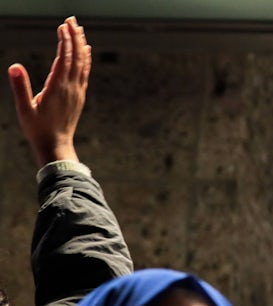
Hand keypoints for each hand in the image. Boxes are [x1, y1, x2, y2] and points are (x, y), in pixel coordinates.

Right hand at [7, 16, 90, 166]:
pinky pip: (85, 73)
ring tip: (79, 29)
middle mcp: (71, 88)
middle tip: (72, 19)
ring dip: (81, 45)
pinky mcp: (79, 96)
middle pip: (76, 57)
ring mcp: (77, 92)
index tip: (63, 26)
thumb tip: (14, 66)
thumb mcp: (24, 108)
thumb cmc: (37, 128)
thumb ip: (19, 87)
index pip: (64, 59)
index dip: (65, 41)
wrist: (56, 145)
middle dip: (74, 37)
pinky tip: (86, 51)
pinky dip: (86, 59)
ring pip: (83, 64)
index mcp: (57, 88)